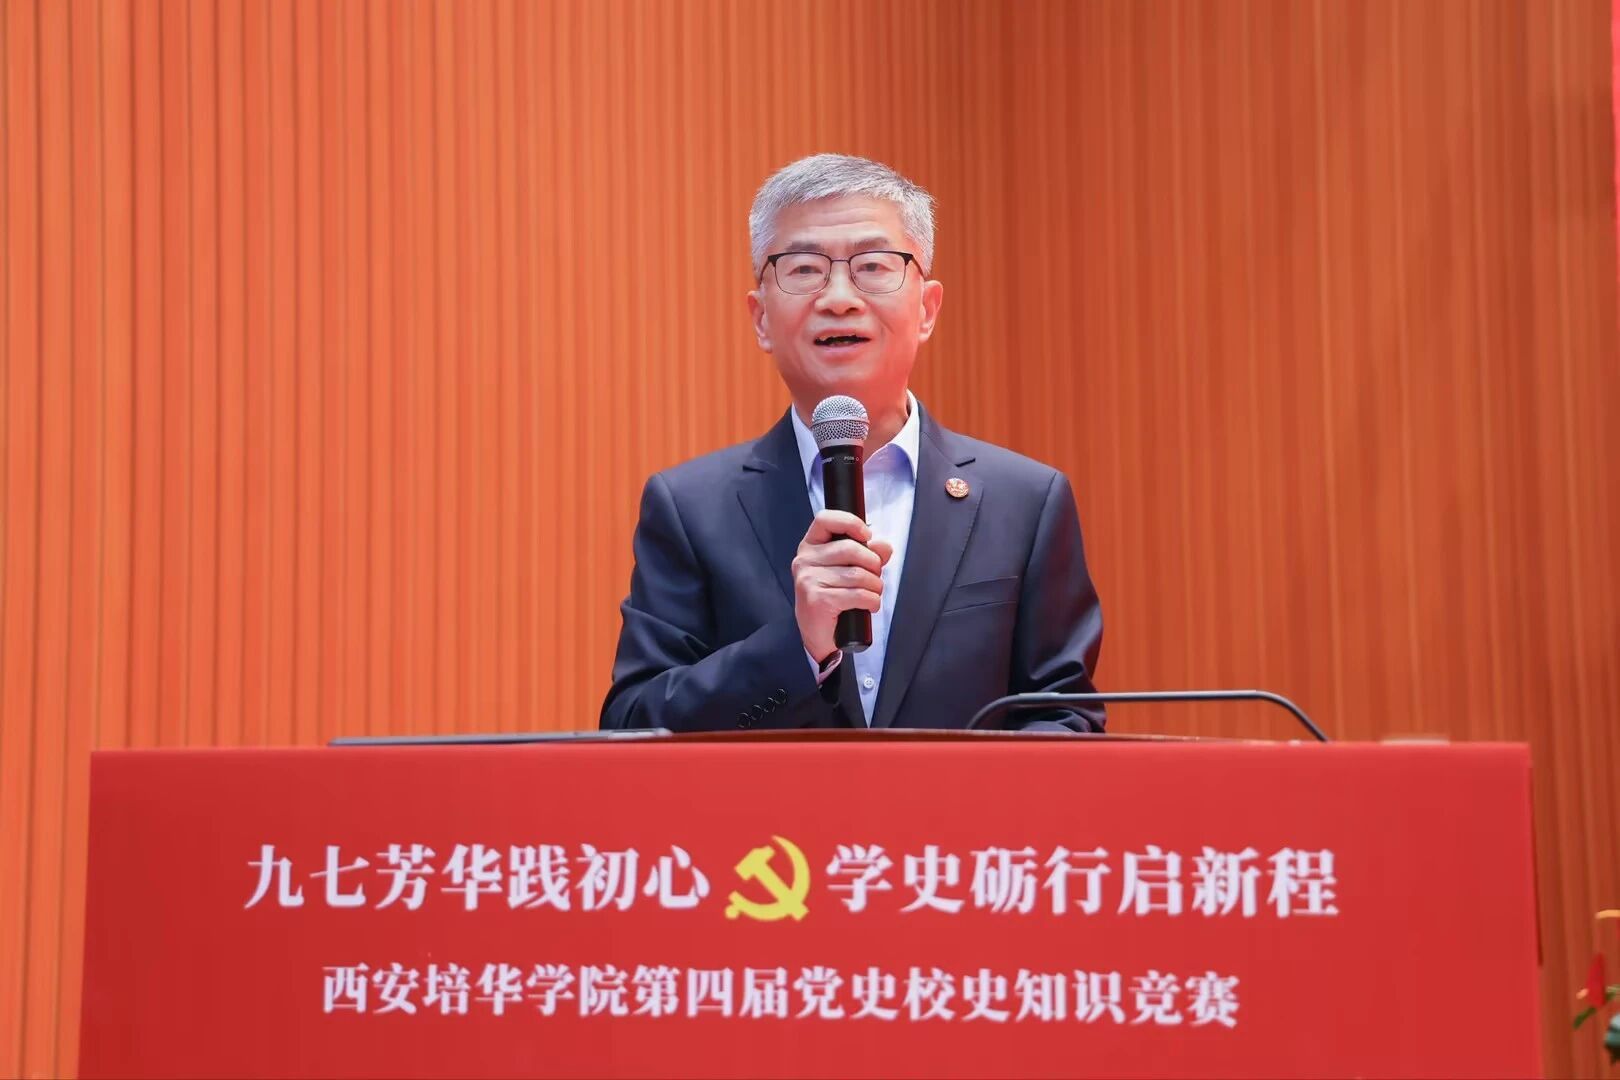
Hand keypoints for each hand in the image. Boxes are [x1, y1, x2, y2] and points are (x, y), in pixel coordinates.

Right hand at [792, 509, 893, 663]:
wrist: (819, 635)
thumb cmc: (834, 598)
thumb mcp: (849, 570)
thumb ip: (868, 554)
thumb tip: (884, 546)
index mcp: (810, 546)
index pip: (825, 519)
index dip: (850, 522)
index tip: (866, 536)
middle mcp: (804, 561)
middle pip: (850, 548)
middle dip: (873, 564)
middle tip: (875, 576)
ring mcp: (808, 580)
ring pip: (858, 574)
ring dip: (875, 586)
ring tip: (873, 594)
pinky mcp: (818, 600)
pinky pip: (858, 594)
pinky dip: (872, 601)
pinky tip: (869, 606)